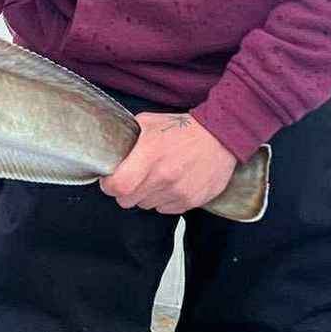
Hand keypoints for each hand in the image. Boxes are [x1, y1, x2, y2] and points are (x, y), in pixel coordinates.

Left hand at [100, 114, 236, 213]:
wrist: (220, 137)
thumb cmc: (184, 129)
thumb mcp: (149, 122)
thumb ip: (128, 137)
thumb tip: (110, 149)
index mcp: (150, 154)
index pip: (118, 186)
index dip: (109, 185)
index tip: (111, 180)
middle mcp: (164, 176)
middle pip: (127, 201)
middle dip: (125, 192)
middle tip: (133, 178)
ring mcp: (178, 191)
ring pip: (146, 206)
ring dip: (146, 195)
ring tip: (157, 177)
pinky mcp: (191, 201)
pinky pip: (165, 209)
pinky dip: (164, 200)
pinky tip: (171, 183)